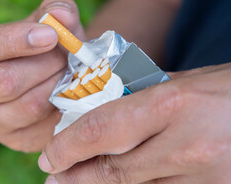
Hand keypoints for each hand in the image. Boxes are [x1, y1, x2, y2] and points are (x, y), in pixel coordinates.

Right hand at [0, 0, 85, 151]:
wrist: (51, 73)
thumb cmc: (44, 43)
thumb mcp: (49, 19)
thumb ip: (56, 9)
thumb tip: (60, 14)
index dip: (16, 41)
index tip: (50, 35)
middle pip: (4, 81)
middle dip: (45, 66)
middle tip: (68, 56)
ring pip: (26, 106)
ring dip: (56, 87)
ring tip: (70, 73)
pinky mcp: (12, 140)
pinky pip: (42, 129)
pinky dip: (61, 109)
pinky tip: (69, 94)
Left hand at [39, 63, 230, 182]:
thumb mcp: (188, 81)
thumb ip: (145, 93)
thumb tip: (104, 101)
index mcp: (173, 104)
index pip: (101, 130)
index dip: (67, 147)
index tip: (48, 157)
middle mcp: (186, 146)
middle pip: (113, 171)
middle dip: (76, 176)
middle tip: (54, 177)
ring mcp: (206, 178)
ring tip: (79, 181)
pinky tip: (124, 183)